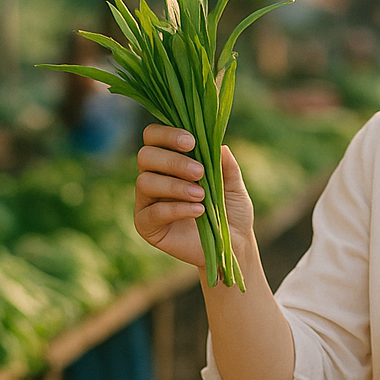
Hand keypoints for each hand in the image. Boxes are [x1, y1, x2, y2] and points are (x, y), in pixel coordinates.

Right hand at [134, 124, 255, 270]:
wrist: (232, 245)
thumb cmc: (230, 210)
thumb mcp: (234, 186)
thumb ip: (226, 166)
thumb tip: (220, 146)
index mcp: (169, 160)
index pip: (154, 137)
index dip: (167, 134)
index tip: (192, 142)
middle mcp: (153, 176)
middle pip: (145, 156)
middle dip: (173, 161)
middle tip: (200, 172)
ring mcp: (147, 201)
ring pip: (145, 182)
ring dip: (175, 186)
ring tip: (201, 195)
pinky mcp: (146, 225)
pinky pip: (152, 212)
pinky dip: (176, 209)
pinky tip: (198, 211)